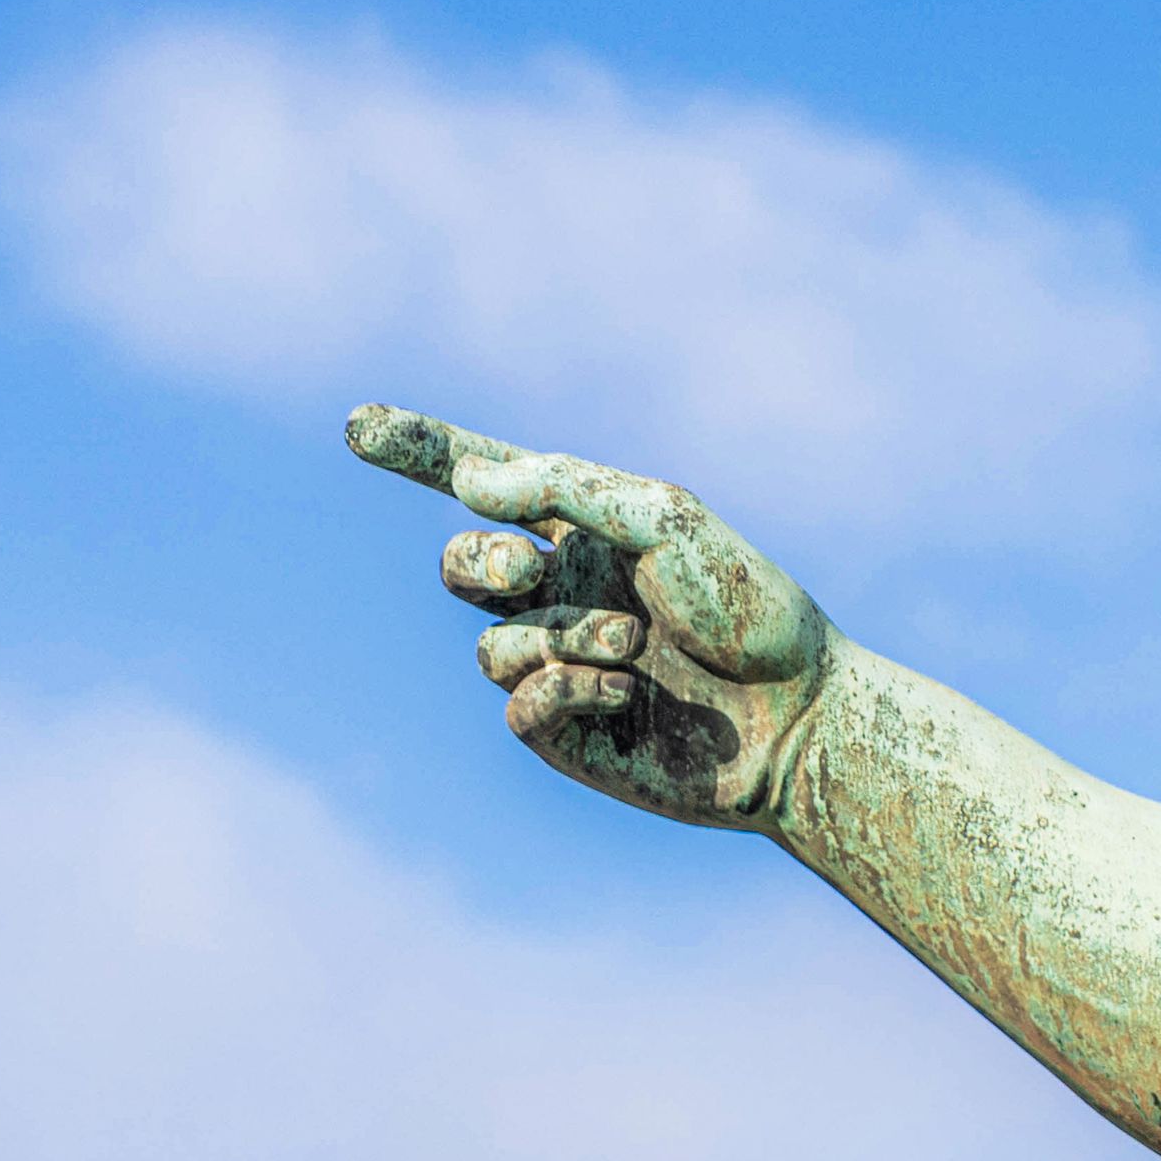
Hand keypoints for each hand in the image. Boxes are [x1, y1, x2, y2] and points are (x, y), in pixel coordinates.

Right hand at [348, 407, 828, 830]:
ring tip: (630, 645)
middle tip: (527, 569)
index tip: (359, 426)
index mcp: (586, 534)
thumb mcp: (666, 520)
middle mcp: (566, 596)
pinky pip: (517, 705)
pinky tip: (626, 692)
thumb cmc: (749, 609)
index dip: (421, 455)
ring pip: (492, 645)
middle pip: (462, 569)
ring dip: (555, 637)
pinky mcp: (571, 735)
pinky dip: (562, 689)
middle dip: (478, 564)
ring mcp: (563, 667)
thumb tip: (469, 484)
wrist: (801, 715)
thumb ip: (567, 487)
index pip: (485, 485)